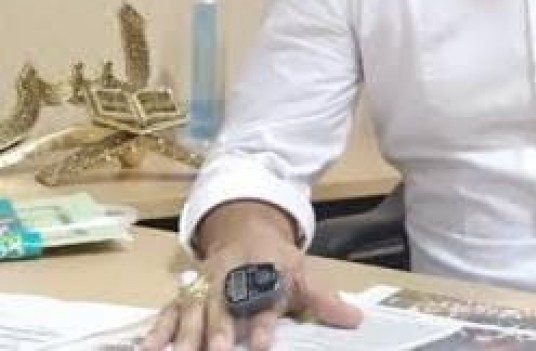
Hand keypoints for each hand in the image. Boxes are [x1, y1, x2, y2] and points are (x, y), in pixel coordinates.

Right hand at [140, 201, 362, 350]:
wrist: (245, 228)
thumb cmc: (276, 260)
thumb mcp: (302, 273)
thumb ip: (323, 300)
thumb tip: (356, 320)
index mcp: (264, 271)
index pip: (266, 298)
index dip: (266, 322)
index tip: (266, 345)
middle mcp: (232, 277)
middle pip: (225, 305)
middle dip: (221, 329)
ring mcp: (205, 285)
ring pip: (193, 309)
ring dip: (186, 335)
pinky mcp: (185, 293)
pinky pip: (168, 310)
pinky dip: (157, 330)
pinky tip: (148, 350)